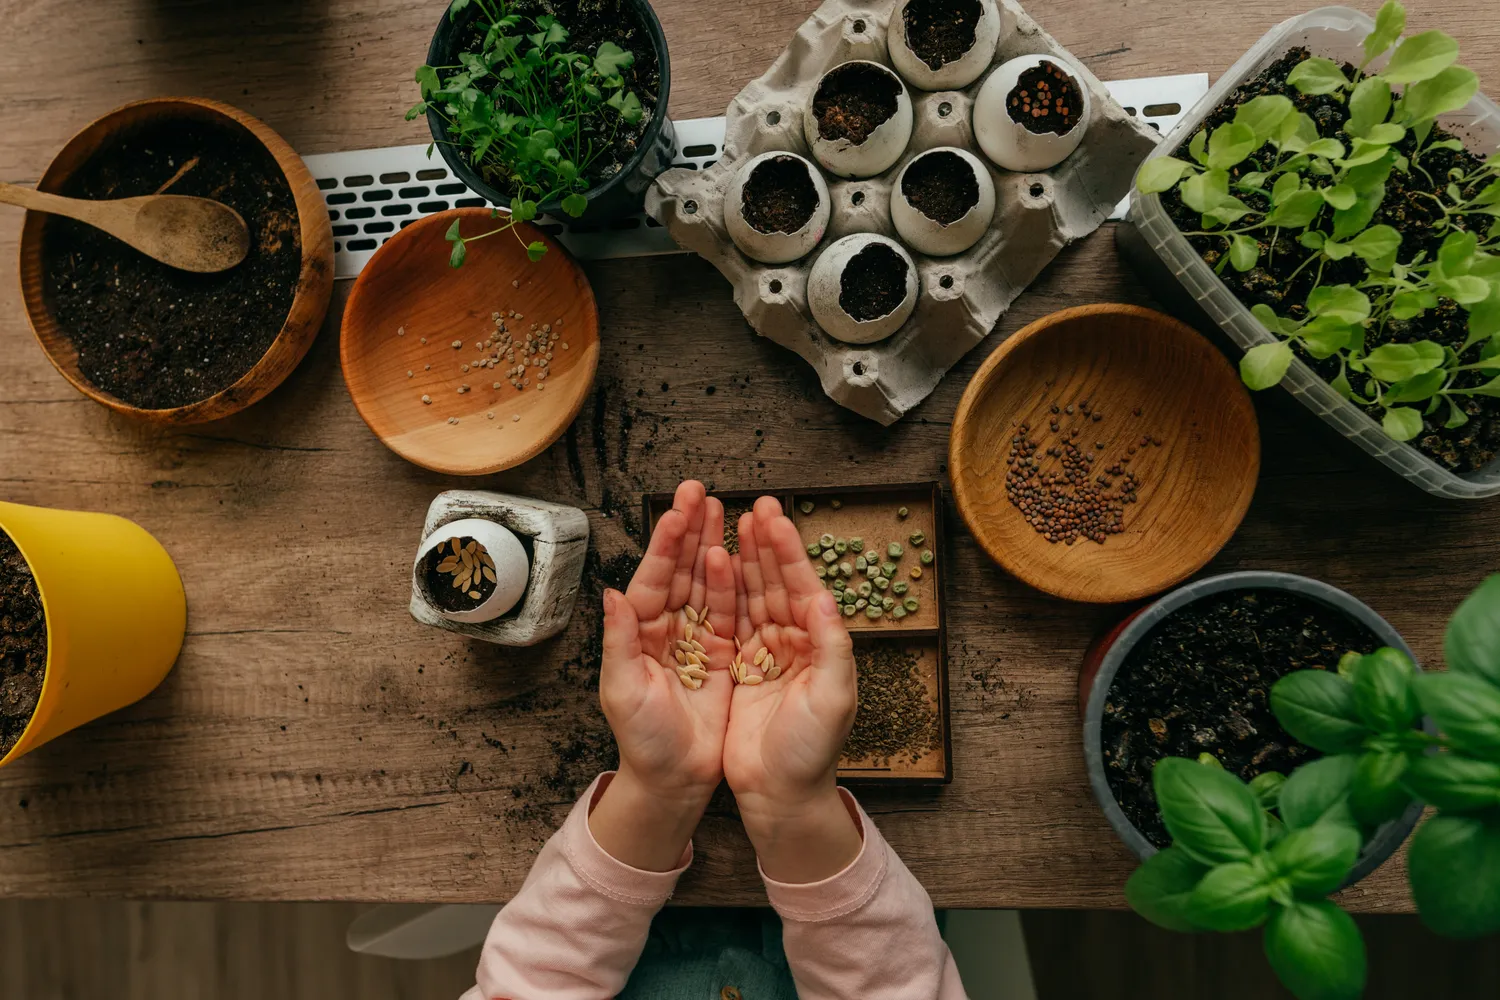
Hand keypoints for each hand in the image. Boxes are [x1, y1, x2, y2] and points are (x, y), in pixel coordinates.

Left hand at [589, 481, 736, 870]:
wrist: (673, 780)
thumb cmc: (642, 740)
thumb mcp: (622, 690)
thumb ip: (619, 641)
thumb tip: (613, 594)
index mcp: (639, 632)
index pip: (654, 577)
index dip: (666, 542)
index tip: (677, 507)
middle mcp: (666, 628)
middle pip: (681, 569)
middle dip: (690, 529)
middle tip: (700, 489)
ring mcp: (695, 639)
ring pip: (705, 582)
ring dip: (712, 545)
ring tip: (724, 508)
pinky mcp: (721, 656)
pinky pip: (729, 611)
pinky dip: (734, 584)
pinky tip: (739, 554)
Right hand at [722, 497, 862, 881]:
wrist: (780, 795)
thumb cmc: (812, 751)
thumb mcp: (833, 699)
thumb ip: (832, 645)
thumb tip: (823, 597)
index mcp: (819, 643)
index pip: (802, 585)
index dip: (787, 550)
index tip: (772, 515)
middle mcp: (794, 642)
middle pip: (775, 581)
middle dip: (763, 542)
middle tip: (750, 503)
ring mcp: (766, 652)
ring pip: (751, 594)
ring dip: (742, 558)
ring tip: (728, 521)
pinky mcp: (740, 668)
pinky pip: (729, 620)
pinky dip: (721, 592)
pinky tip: (712, 565)